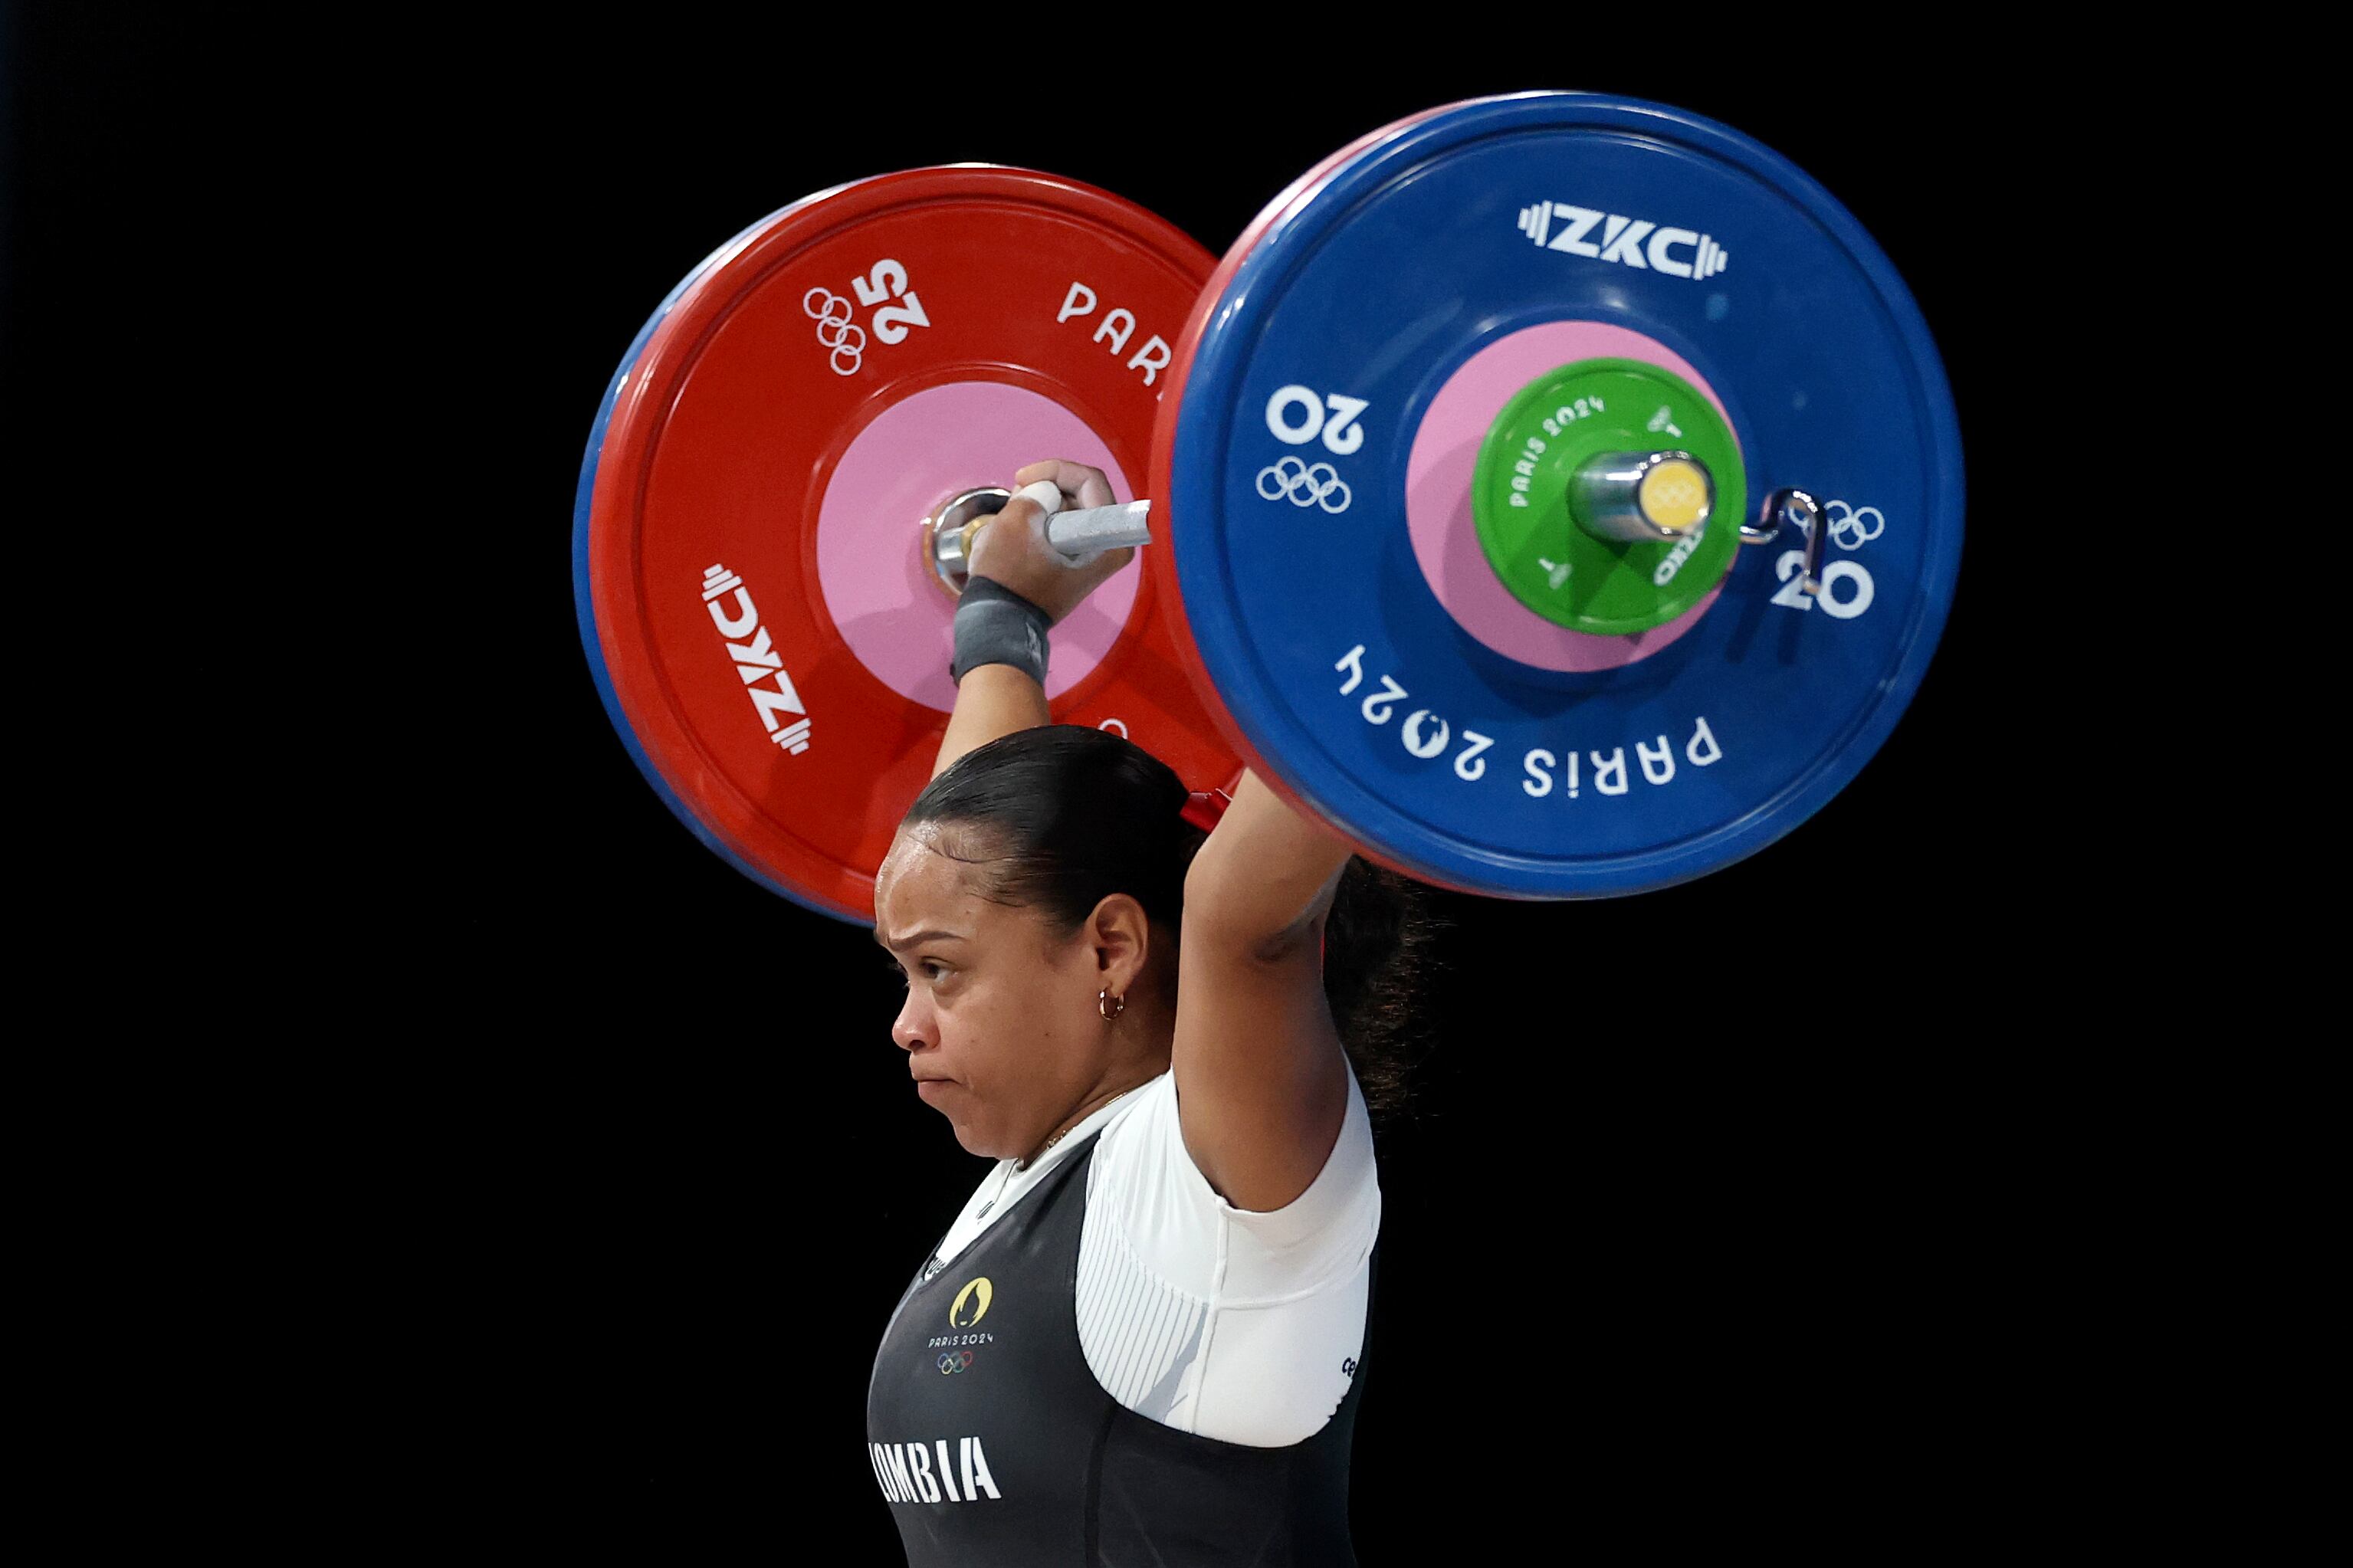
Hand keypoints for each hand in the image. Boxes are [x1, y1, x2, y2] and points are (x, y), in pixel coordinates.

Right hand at [964, 460, 1134, 626]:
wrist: (1001, 621)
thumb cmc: (1009, 576)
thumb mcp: (1015, 523)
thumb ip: (1035, 493)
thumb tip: (1043, 493)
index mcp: (1108, 538)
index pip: (1089, 481)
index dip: (1054, 470)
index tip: (1023, 479)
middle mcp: (1112, 544)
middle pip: (1081, 492)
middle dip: (1046, 487)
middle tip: (1017, 495)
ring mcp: (1096, 553)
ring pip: (1070, 507)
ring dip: (1041, 503)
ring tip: (1014, 516)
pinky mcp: (1080, 559)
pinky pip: (1064, 525)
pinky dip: (1042, 519)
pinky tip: (1021, 529)